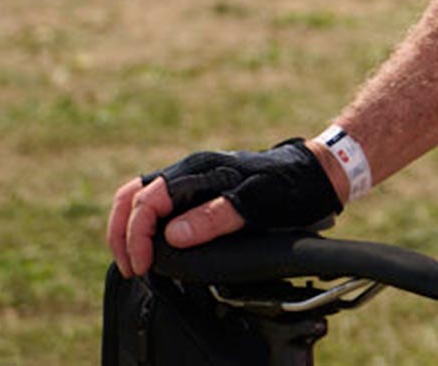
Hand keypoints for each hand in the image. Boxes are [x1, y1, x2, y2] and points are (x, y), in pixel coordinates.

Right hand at [106, 139, 343, 276]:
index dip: (137, 236)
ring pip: (142, 196)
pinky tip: (151, 244)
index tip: (142, 266)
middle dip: (122, 233)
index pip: (148, 201)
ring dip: (129, 227)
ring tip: (133, 259)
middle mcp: (191, 169)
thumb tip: (173, 235)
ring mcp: (194, 176)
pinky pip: (159, 200)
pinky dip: (145, 222)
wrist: (315, 171)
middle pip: (134, 195)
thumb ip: (215, 217)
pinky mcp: (200, 186)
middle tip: (130, 267)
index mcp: (200, 170)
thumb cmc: (290, 187)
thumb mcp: (257, 205)